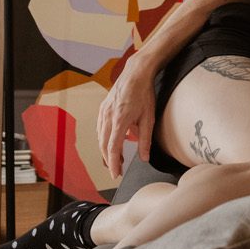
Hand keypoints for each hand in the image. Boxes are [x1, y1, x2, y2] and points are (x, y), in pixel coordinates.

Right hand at [96, 50, 158, 180]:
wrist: (135, 73)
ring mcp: (103, 112)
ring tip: (116, 160)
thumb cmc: (144, 94)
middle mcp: (108, 116)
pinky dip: (104, 139)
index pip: (113, 148)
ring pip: (100, 137)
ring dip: (106, 151)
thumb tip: (144, 158)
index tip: (116, 175)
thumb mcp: (149, 118)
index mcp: (120, 120)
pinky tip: (111, 143)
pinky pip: (100, 128)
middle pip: (103, 145)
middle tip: (116, 171)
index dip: (113, 163)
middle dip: (109, 160)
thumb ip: (145, 140)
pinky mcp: (102, 108)